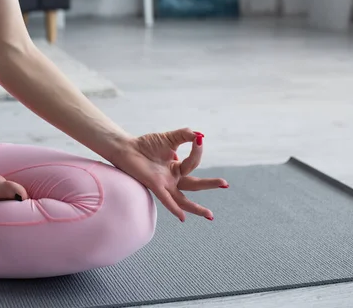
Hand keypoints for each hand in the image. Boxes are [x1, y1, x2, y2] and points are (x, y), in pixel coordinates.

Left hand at [111, 128, 227, 221]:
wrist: (126, 149)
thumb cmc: (146, 145)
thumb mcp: (170, 138)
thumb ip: (184, 135)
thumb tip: (199, 135)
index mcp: (177, 167)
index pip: (193, 162)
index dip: (198, 150)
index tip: (199, 139)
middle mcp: (173, 178)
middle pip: (195, 184)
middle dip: (210, 184)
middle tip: (225, 184)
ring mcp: (165, 184)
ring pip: (183, 199)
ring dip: (196, 208)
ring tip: (210, 216)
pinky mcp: (155, 186)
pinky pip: (166, 199)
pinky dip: (174, 208)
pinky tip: (182, 217)